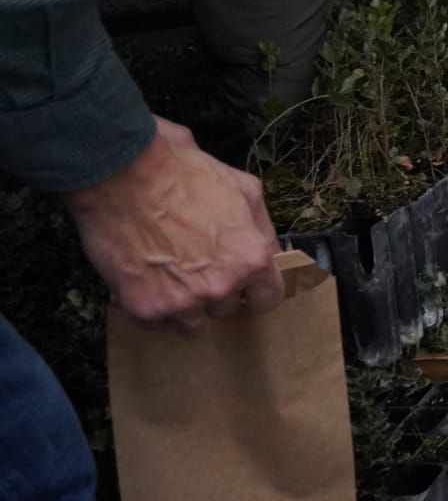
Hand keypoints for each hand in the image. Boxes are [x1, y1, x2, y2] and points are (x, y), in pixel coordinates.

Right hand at [62, 117, 283, 331]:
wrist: (123, 177)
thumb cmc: (184, 176)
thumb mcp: (244, 190)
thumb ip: (262, 230)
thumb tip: (271, 252)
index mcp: (251, 258)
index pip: (267, 299)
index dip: (255, 291)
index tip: (245, 286)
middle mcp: (220, 286)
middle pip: (226, 309)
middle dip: (215, 290)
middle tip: (194, 263)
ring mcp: (183, 301)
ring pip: (192, 324)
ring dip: (184, 305)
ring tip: (169, 273)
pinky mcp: (146, 308)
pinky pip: (156, 323)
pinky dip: (151, 306)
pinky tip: (144, 279)